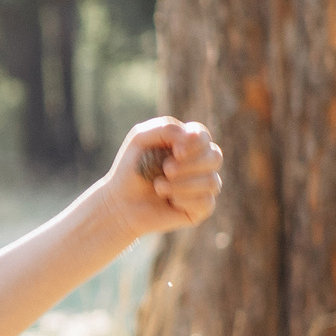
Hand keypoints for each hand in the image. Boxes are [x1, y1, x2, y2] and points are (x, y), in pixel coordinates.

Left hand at [103, 117, 222, 235]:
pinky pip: (206, 202)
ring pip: (212, 181)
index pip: (204, 137)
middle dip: (189, 165)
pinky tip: (170, 201)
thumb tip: (192, 135)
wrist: (120, 203)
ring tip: (159, 187)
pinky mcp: (201, 208)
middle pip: (215, 157)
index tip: (176, 152)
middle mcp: (201, 164)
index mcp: (188, 145)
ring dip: (181, 184)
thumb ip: (166, 127)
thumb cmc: (131, 169)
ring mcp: (203, 187)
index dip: (196, 143)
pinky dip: (184, 200)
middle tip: (165, 170)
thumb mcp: (141, 139)